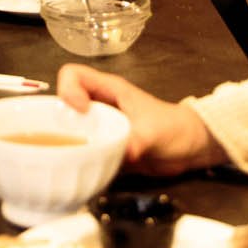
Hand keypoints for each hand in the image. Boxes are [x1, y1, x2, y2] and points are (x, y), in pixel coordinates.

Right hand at [56, 64, 225, 176]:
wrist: (189, 149)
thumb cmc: (174, 129)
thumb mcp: (154, 132)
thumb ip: (138, 140)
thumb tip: (124, 153)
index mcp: (108, 90)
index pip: (73, 75)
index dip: (67, 90)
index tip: (79, 113)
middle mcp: (99, 106)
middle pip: (63, 104)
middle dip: (57, 122)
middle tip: (62, 143)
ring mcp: (100, 127)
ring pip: (69, 129)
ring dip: (65, 144)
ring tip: (66, 160)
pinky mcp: (104, 147)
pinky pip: (82, 150)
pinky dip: (78, 160)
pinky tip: (79, 172)